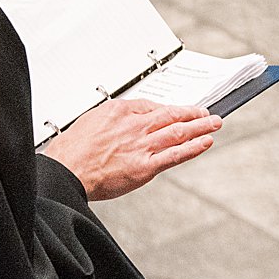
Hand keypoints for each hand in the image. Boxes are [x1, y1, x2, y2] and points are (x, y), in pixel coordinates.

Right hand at [44, 99, 218, 201]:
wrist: (64, 172)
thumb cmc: (71, 151)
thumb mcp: (90, 122)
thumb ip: (113, 121)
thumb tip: (125, 122)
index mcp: (119, 112)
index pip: (152, 106)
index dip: (170, 109)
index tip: (179, 110)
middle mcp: (134, 126)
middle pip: (171, 115)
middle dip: (192, 113)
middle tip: (206, 113)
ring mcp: (141, 146)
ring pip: (178, 131)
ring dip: (200, 126)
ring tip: (214, 123)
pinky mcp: (144, 166)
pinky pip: (175, 154)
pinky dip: (193, 147)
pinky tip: (205, 142)